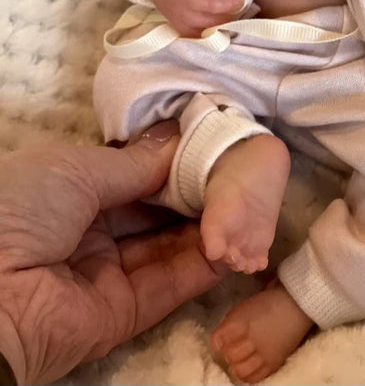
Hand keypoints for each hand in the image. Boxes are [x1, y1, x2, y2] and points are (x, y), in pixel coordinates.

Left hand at [0, 121, 226, 384]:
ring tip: (249, 206)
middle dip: (197, 194)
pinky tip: (233, 242)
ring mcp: (106, 274)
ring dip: (207, 229)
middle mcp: (90, 230)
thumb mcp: (77, 169)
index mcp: (70, 190)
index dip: (174, 162)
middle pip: (156, 211)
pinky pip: (166, 286)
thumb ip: (137, 163)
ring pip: (168, 248)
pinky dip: (200, 267)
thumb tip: (180, 141)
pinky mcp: (120, 316)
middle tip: (243, 174)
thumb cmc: (21, 208)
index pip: (135, 175)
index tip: (215, 146)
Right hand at [132, 0, 242, 36]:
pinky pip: (196, 33)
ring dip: (223, 21)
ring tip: (232, 15)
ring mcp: (181, 14)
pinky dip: (209, 32)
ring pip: (206, 23)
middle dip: (229, 7)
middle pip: (212, 7)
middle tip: (238, 4)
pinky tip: (218, 26)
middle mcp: (185, 0)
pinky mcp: (178, 24)